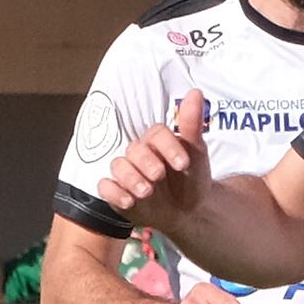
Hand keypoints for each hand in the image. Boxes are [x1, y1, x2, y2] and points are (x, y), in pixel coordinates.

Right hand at [101, 89, 209, 228]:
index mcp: (158, 142)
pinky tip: (128, 201)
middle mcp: (139, 155)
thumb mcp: (197, 154)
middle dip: (146, 163)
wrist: (190, 212)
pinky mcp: (117, 192)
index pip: (156, 134)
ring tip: (147, 192)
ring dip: (130, 178)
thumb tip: (195, 92)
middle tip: (159, 175)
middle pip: (134, 150)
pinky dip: (114, 193)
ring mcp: (127, 173)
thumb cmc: (191, 179)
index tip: (183, 163)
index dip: (168, 146)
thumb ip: (192, 125)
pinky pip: (105, 187)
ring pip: (118, 166)